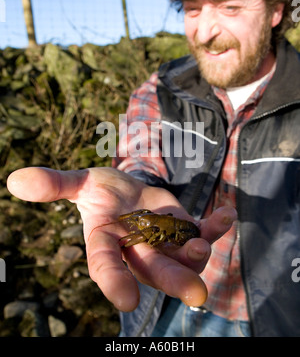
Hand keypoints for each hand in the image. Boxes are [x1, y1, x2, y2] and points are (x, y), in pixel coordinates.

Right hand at [7, 167, 235, 311]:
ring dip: (196, 252)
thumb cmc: (101, 191)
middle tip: (196, 294)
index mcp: (107, 244)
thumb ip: (55, 184)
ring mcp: (164, 241)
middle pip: (155, 269)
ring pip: (183, 256)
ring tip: (200, 241)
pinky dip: (214, 226)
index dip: (113, 281)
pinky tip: (225, 214)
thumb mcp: (81, 182)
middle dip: (174, 280)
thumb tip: (16, 180)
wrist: (129, 191)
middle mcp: (137, 250)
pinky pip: (201, 231)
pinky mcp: (183, 228)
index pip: (106, 267)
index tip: (125, 300)